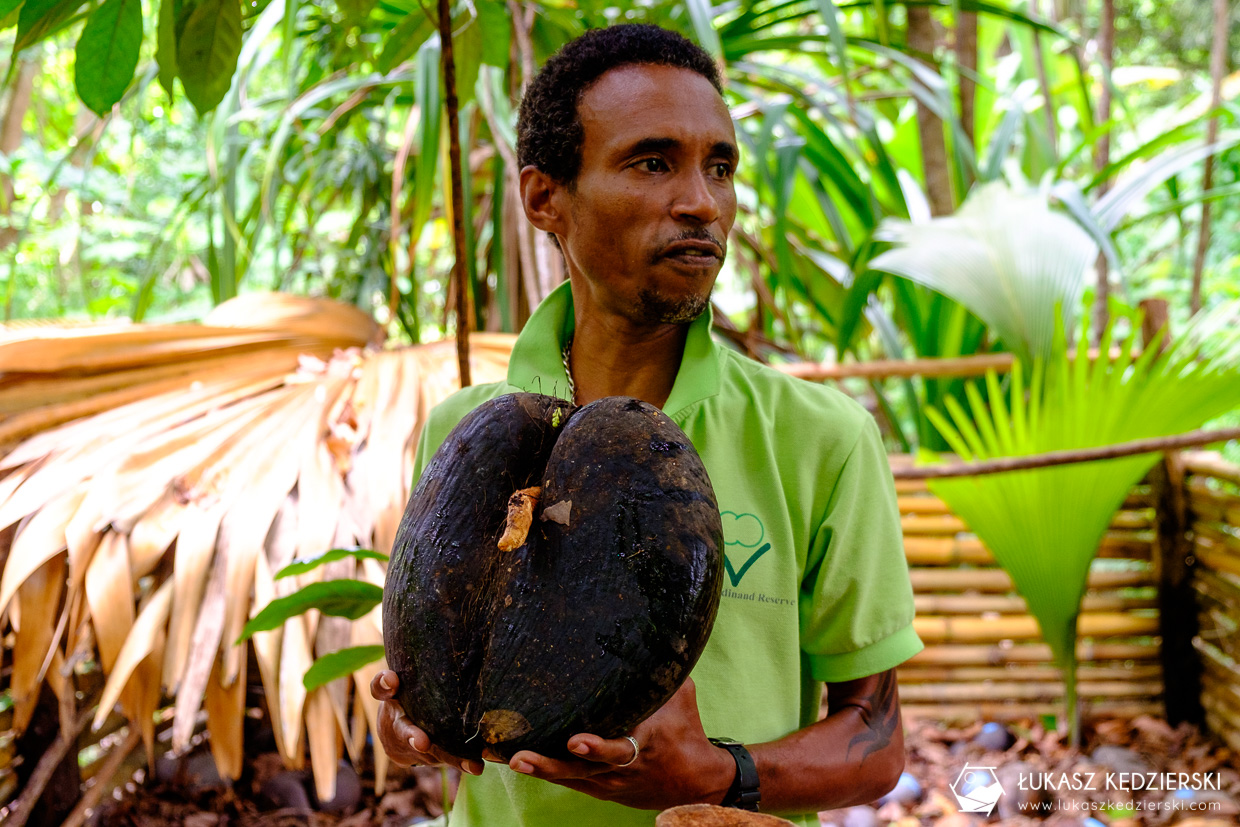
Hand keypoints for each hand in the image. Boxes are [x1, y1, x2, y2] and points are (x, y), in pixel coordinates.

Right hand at [369, 669, 484, 775]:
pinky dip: (459, 762)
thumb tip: (459, 635)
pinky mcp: (421, 757)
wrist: (395, 734)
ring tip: (472, 763)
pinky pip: (440, 760)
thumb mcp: (413, 677)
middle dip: (412, 736)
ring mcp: (408, 743)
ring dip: (448, 756)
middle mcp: (397, 721)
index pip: (380, 687)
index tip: (391, 679)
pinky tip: (477, 765)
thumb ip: (423, 665)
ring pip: (428, 752)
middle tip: (423, 742)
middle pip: (402, 729)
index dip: (384, 683)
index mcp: (392, 697)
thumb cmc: (414, 692)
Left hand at [504, 678, 734, 809]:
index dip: (596, 747)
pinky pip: (571, 782)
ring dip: (540, 769)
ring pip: (570, 778)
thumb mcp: (680, 696)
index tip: (575, 739)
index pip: (617, 749)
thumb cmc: (686, 729)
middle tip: (520, 757)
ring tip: (509, 758)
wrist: (696, 782)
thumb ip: (661, 671)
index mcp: (643, 743)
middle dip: (550, 764)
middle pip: (581, 769)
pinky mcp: (601, 790)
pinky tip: (518, 762)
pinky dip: (547, 773)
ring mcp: (608, 783)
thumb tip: (653, 631)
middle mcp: (621, 768)